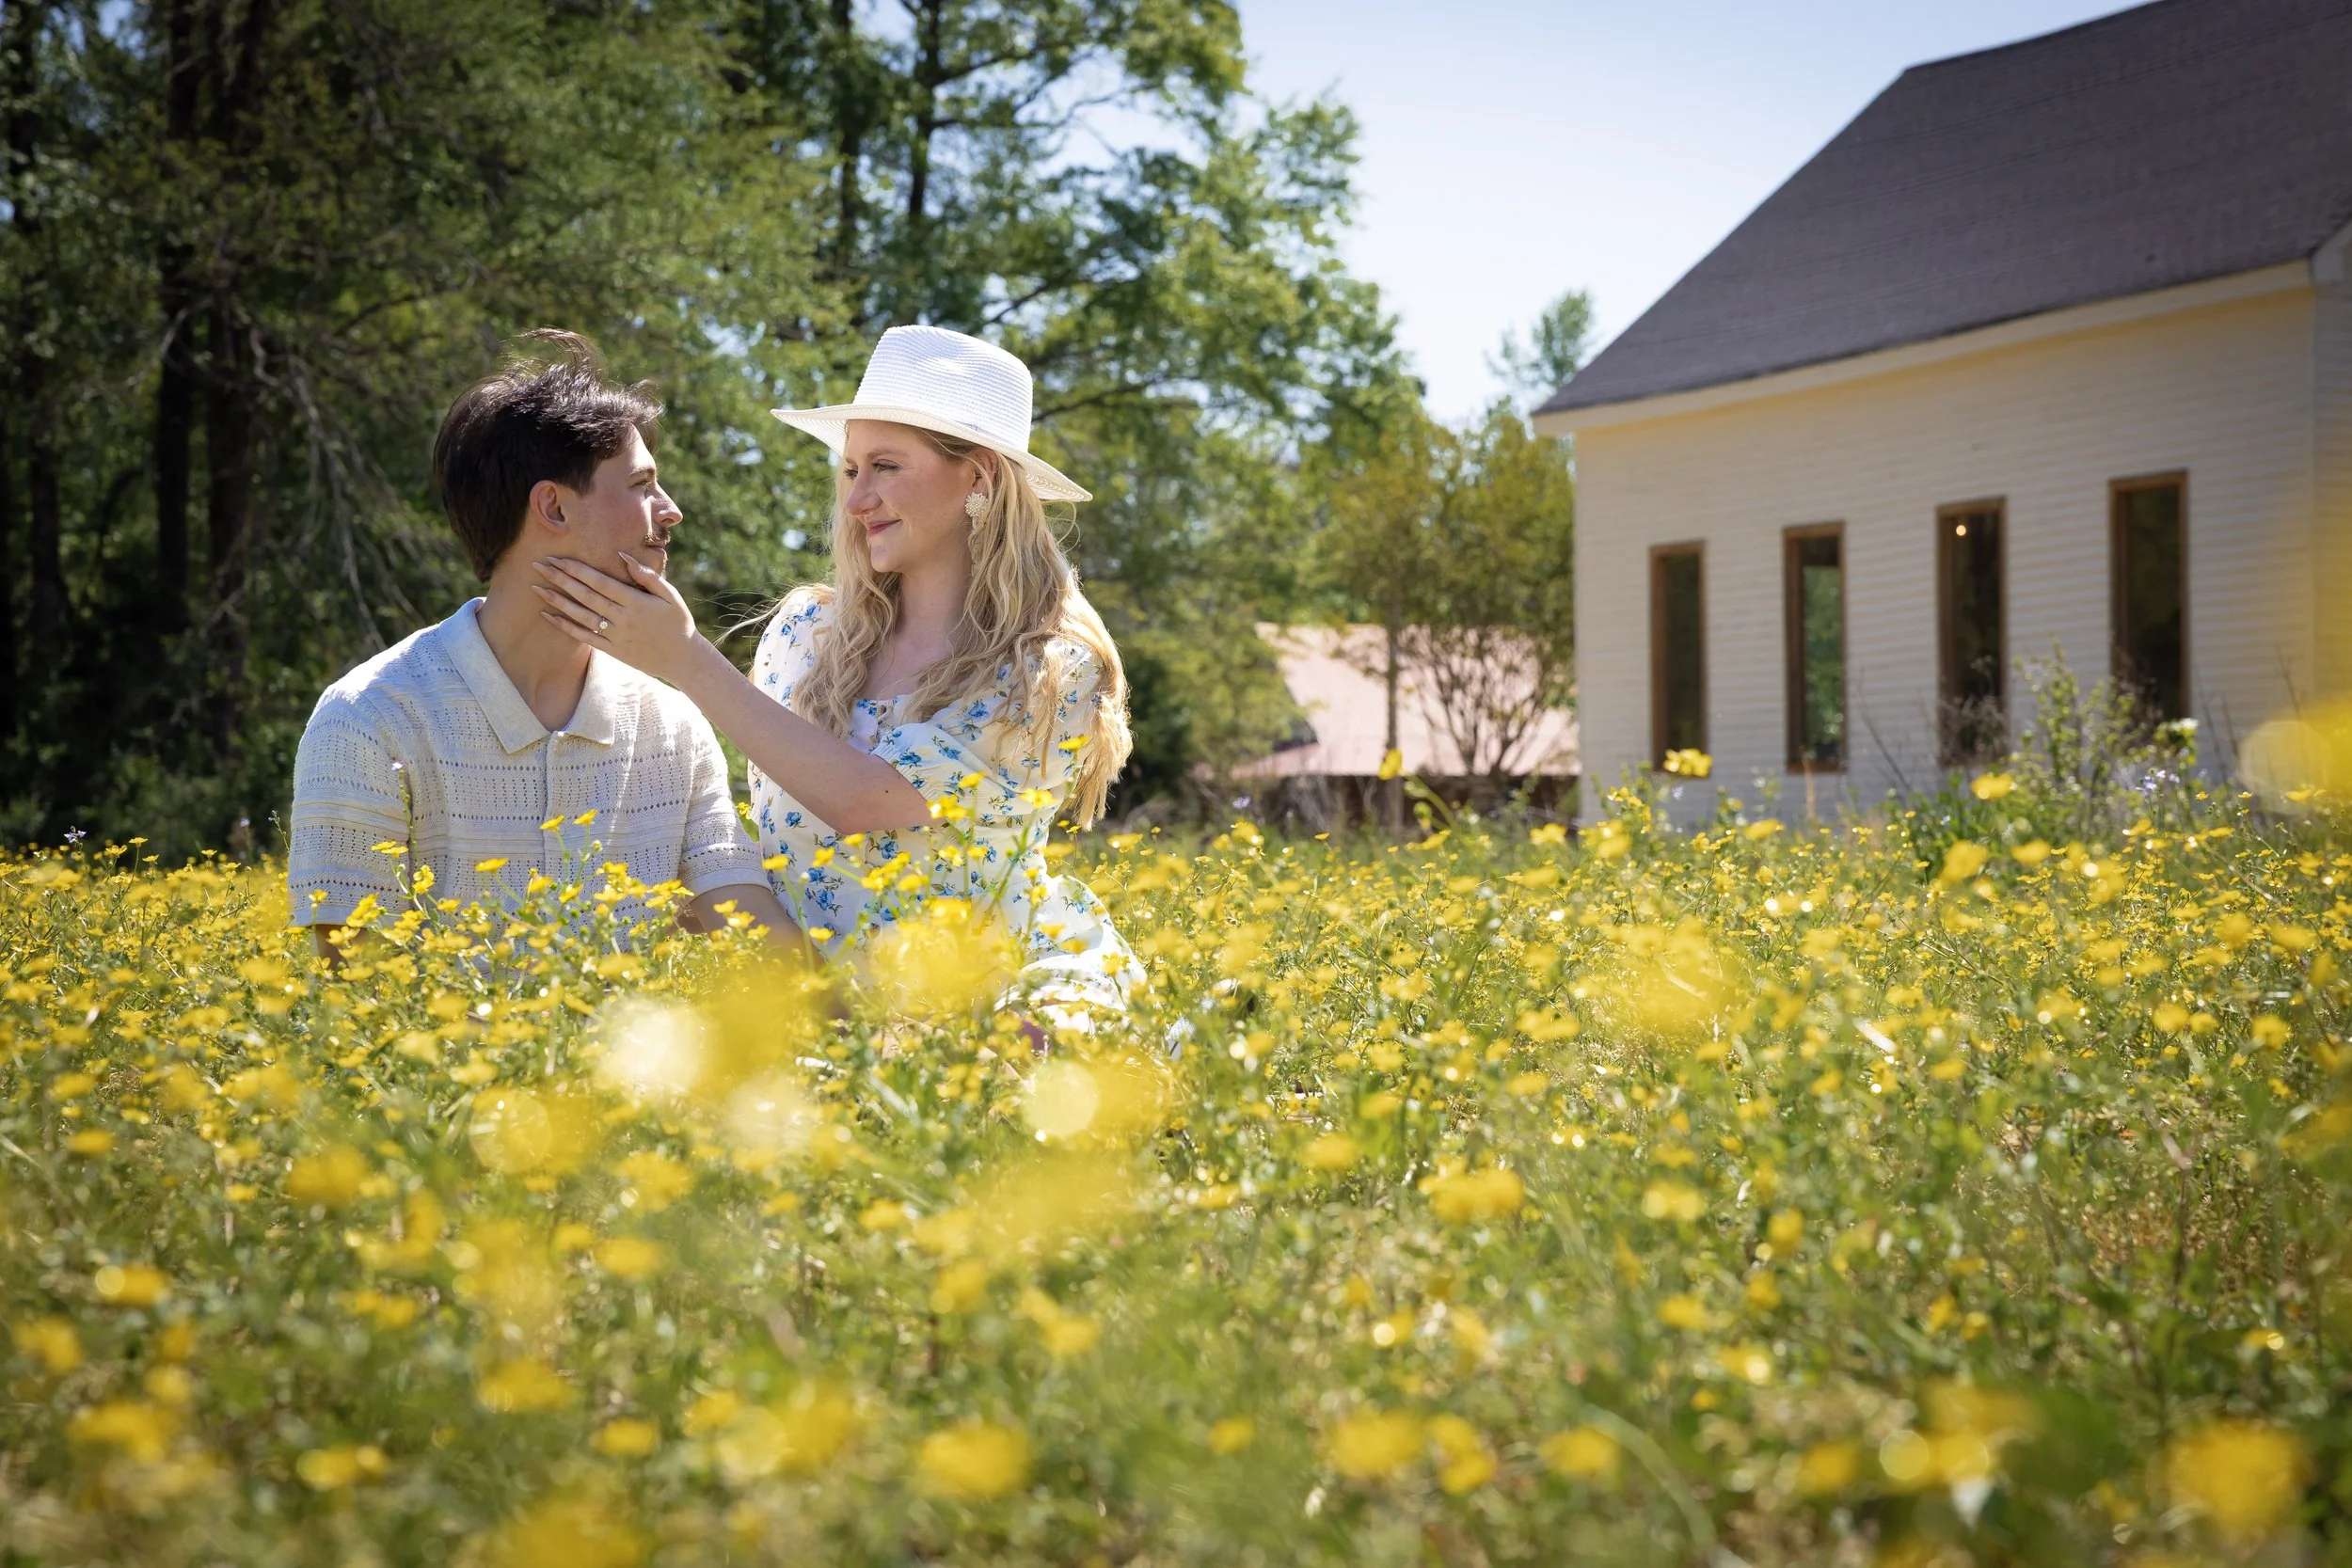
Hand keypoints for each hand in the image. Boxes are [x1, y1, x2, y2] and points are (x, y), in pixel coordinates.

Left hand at [534, 554, 700, 684]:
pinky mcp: (612, 650)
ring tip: (536, 588)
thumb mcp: (670, 595)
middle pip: (585, 595)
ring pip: (580, 615)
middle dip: (560, 579)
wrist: (684, 660)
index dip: (577, 569)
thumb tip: (623, 555)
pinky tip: (548, 616)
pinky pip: (584, 637)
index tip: (558, 558)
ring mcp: (615, 635)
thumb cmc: (678, 623)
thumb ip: (647, 575)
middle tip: (539, 565)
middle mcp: (622, 618)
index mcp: (636, 601)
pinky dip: (565, 627)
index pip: (600, 581)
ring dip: (557, 601)